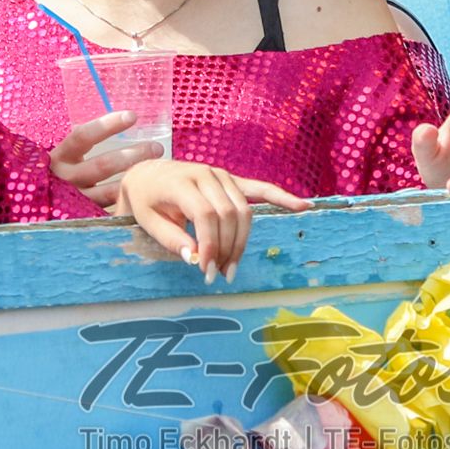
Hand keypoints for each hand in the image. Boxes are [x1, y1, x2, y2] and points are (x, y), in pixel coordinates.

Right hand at [48, 110, 163, 205]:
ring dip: (134, 179)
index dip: (108, 125)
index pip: (83, 136)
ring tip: (156, 169)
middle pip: (102, 165)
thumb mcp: (68, 155)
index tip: (132, 116)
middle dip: (133, 155)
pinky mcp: (85, 217)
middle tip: (157, 148)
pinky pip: (111, 210)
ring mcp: (75, 200)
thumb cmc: (63, 171)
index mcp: (59, 157)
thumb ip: (87, 142)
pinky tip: (145, 195)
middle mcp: (64, 179)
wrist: (40, 205)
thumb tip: (126, 120)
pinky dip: (128, 201)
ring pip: (109, 191)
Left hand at [114, 159, 310, 285]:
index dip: (210, 245)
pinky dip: (282, 197)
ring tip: (232, 266)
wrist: (146, 174)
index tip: (205, 271)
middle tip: (219, 274)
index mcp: (182, 182)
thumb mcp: (147, 221)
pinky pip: (260, 189)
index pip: (206, 216)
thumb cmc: (145, 200)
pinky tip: (303, 206)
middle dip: (227, 248)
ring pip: (244, 210)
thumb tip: (196, 257)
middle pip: (228, 215)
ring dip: (242, 241)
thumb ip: (172, 239)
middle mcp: (206, 174)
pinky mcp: (231, 179)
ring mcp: (222, 175)